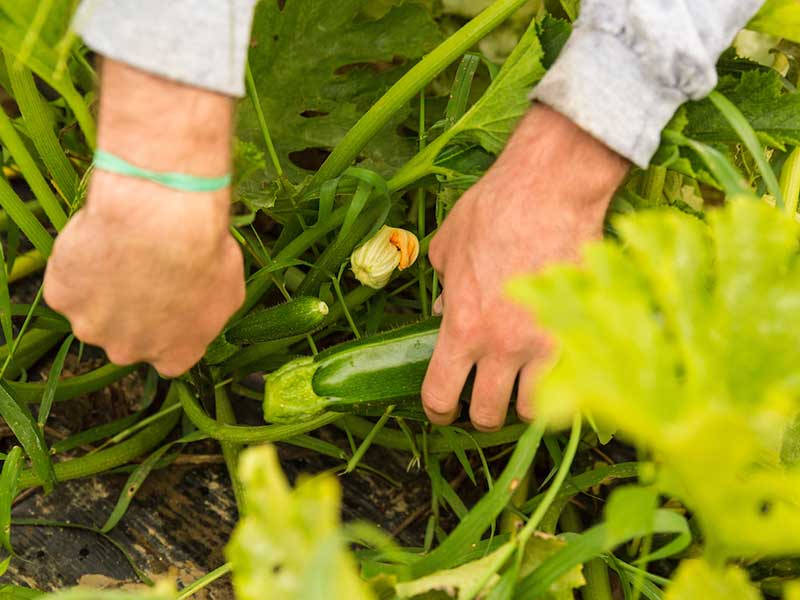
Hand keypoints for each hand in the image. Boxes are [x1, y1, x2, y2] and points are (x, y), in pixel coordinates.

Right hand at [43, 60, 243, 376]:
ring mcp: (93, 327)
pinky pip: (70, 280)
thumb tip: (211, 304)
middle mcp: (133, 352)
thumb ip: (219, 302)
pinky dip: (81, 261)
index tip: (171, 298)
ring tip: (127, 244)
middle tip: (146, 265)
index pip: (171, 358)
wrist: (163, 212)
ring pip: (96, 307)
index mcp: (179, 354)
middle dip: (137, 305)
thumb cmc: (206, 243)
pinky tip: (101, 236)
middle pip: (128, 336)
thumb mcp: (232, 278)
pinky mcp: (61, 295)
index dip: (170, 326)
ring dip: (108, 282)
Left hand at [422, 105, 629, 429]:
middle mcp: (501, 346)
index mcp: (461, 327)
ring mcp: (544, 343)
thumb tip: (440, 314)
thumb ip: (442, 290)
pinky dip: (563, 384)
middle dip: (482, 413)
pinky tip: (556, 369)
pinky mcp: (580, 331)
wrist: (551, 187)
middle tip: (485, 399)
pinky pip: (573, 382)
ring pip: (533, 409)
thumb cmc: (493, 210)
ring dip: (523, 402)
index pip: (440, 396)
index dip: (438, 411)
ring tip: (522, 384)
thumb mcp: (447, 248)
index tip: (443, 410)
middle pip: (488, 415)